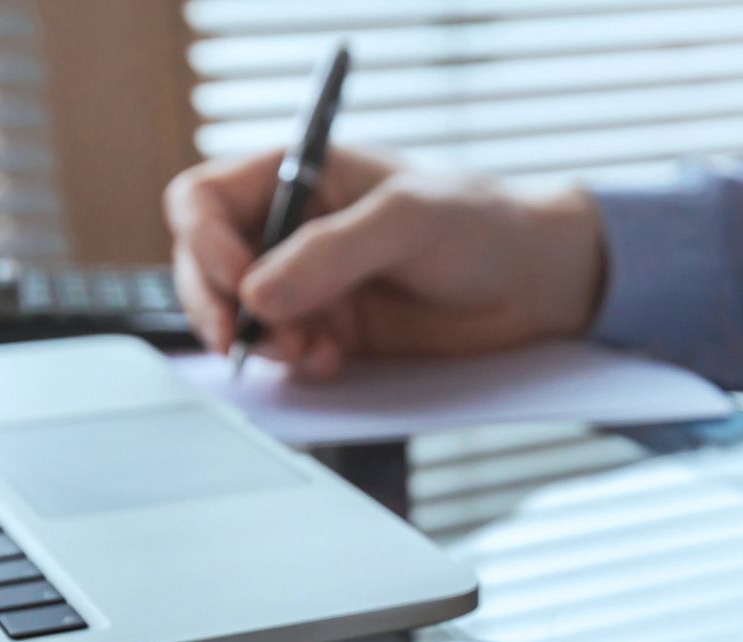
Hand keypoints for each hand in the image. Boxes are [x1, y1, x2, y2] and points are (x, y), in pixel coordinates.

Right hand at [164, 148, 606, 375]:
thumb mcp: (408, 219)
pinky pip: (285, 353)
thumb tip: (259, 293)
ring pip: (241, 316)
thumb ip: (332, 252)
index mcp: (298, 176)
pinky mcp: (335, 331)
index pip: (204, 200)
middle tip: (247, 338)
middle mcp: (293, 229)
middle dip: (219, 304)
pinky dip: (296, 364)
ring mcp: (311, 283)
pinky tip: (334, 360)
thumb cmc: (484, 223)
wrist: (538, 283)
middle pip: (206, 264)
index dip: (204, 242)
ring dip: (261, 340)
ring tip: (310, 349)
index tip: (240, 282)